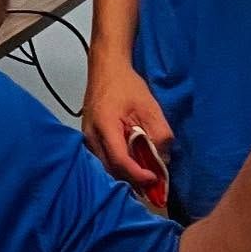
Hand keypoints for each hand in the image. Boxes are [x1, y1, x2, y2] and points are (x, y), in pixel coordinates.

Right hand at [82, 55, 173, 189]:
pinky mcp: (89, 137)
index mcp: (105, 126)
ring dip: (126, 174)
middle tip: (154, 183)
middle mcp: (91, 135)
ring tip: (145, 175)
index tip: (155, 178)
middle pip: (112, 169)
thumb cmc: (126, 84)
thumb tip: (163, 160)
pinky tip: (133, 164)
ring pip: (106, 166)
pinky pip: (103, 158)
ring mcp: (87, 137)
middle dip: (133, 180)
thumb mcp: (150, 107)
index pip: (120, 161)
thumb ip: (160, 135)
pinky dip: (119, 165)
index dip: (138, 174)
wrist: (106, 68)